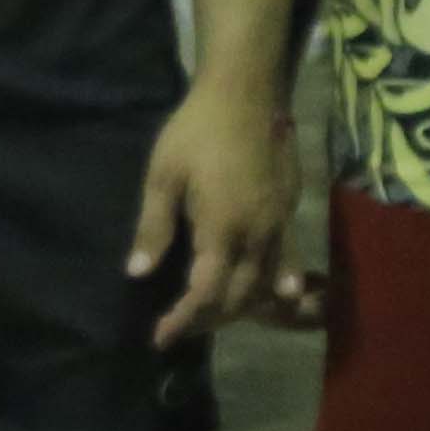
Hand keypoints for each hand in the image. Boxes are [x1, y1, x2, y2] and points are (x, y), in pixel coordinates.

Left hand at [130, 76, 296, 345]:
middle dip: (208, 319)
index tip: (160, 337)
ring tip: (213, 317)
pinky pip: (286, 260)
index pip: (205, 293)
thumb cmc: (196, 130)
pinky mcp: (291, 212)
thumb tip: (137, 273)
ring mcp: (279, 225)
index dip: (182, 321)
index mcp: (221, 230)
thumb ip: (154, 228)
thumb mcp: (163, 176)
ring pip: (265, 285)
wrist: (245, 93)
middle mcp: (257, 236)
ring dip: (241, 307)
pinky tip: (280, 295)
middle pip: (237, 297)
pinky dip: (279, 283)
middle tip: (179, 327)